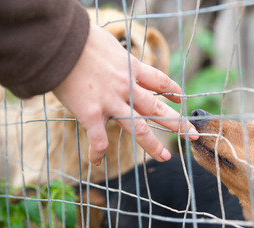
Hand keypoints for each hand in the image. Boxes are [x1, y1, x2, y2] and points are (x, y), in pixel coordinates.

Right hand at [53, 24, 198, 164]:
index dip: (173, 90)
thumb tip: (110, 53)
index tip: (181, 97)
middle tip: (193, 134)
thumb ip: (114, 55)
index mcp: (132, 68)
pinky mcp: (91, 113)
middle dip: (178, 124)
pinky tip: (97, 162)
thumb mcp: (108, 44)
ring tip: (165, 157)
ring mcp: (111, 102)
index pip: (160, 81)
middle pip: (158, 109)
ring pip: (139, 129)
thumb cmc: (81, 38)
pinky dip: (98, 153)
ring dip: (153, 145)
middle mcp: (127, 88)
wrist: (61, 43)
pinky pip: (99, 139)